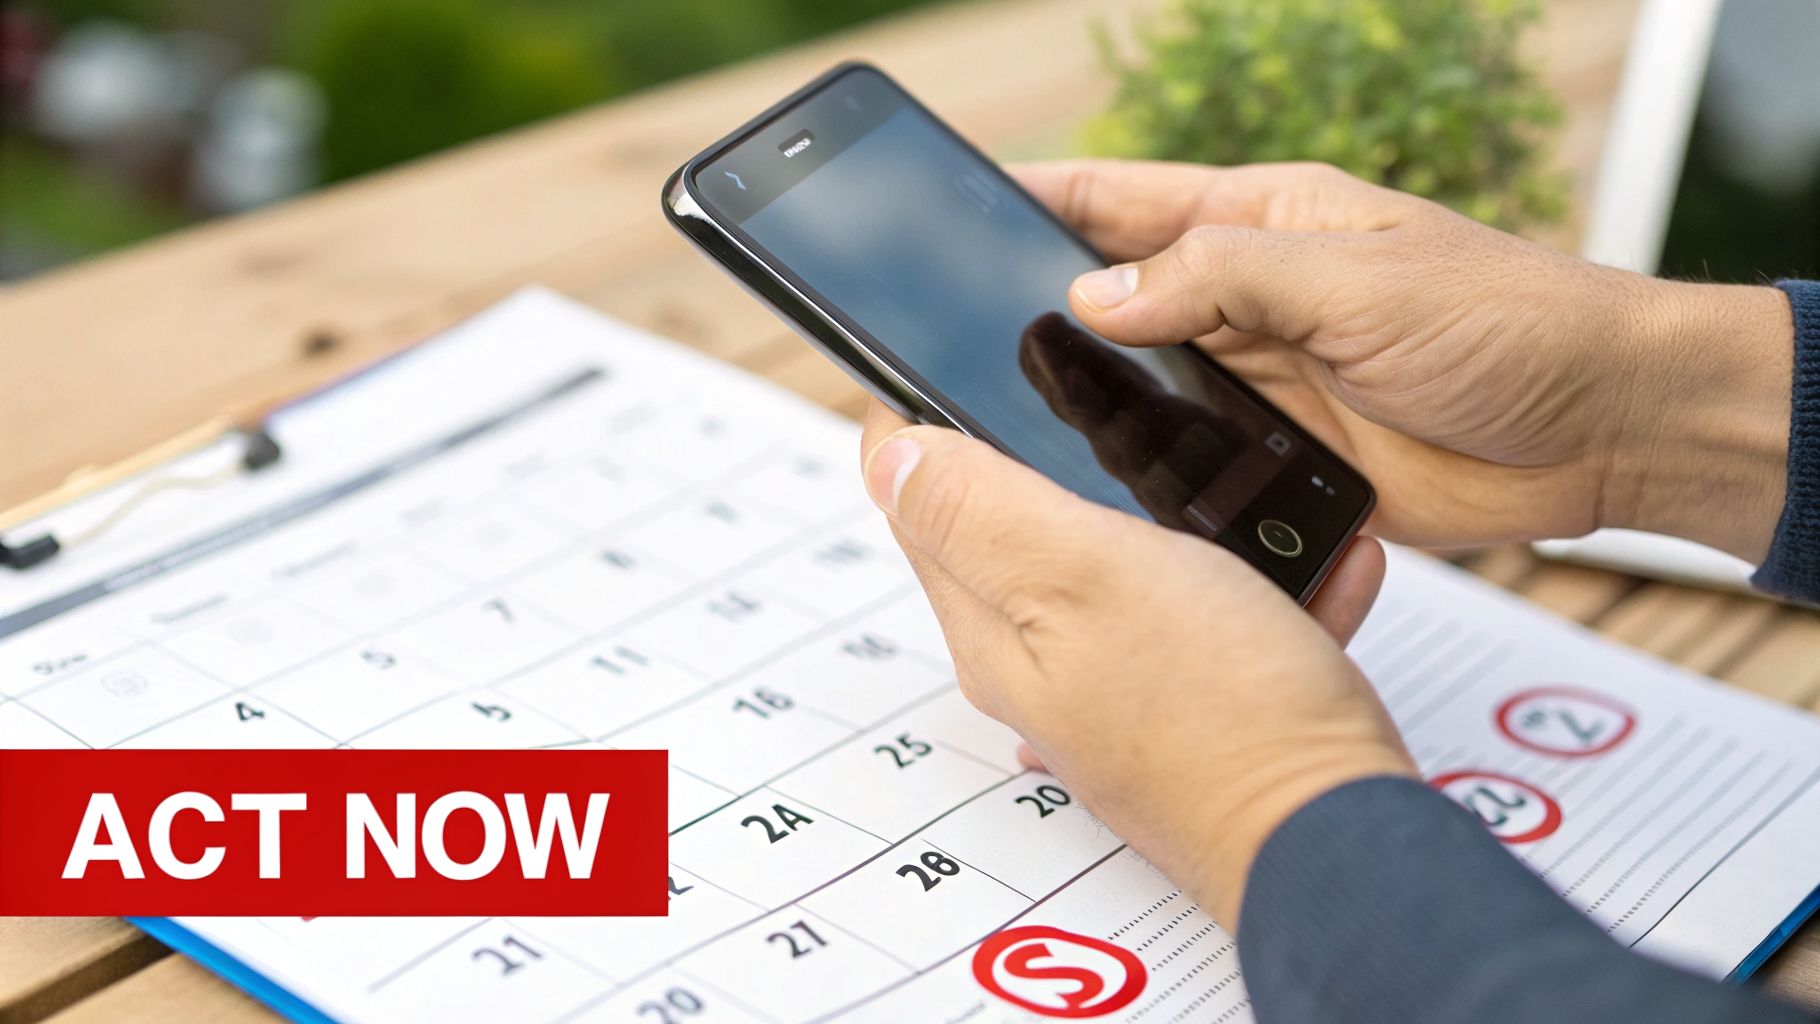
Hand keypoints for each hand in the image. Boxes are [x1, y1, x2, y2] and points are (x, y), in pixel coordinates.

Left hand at [860, 400, 1414, 926]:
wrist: (1335, 837)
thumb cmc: (1217, 712)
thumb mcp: (1084, 573)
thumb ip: (981, 512)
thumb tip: (889, 459)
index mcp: (997, 626)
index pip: (920, 509)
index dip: (916, 426)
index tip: (935, 363)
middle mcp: (1047, 667)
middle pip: (1021, 533)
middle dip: (1058, 461)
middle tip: (1112, 403)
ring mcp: (1124, 691)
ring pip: (1136, 568)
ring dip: (1190, 521)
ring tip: (1246, 491)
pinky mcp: (1200, 709)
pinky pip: (1223, 621)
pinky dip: (1266, 587)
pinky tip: (1316, 573)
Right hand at [1015, 159, 1793, 561]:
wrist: (1604, 432)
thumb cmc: (1513, 324)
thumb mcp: (1361, 281)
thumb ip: (1225, 278)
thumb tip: (1094, 296)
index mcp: (1264, 222)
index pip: (1118, 201)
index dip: (1031, 201)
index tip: (947, 207)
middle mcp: (1249, 300)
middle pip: (1109, 301)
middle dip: (1032, 315)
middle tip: (948, 341)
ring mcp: (1259, 381)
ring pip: (1136, 388)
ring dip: (1086, 405)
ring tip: (1004, 425)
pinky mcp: (1279, 458)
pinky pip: (1185, 464)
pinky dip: (1142, 476)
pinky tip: (1096, 496)